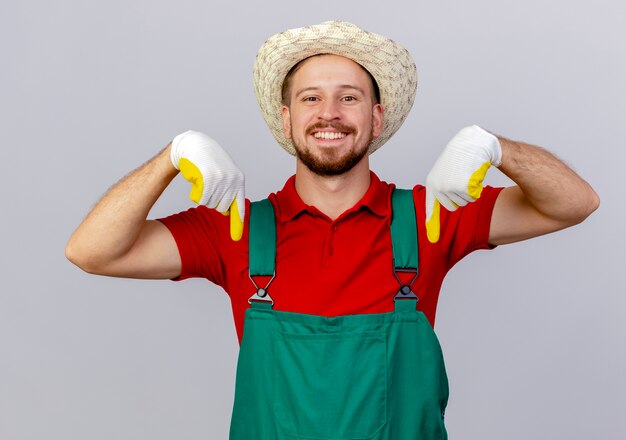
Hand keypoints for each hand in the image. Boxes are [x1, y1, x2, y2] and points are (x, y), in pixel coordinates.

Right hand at [170, 130, 244, 240]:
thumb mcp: (222, 176)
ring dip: (202, 195)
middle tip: (207, 186)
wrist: (194, 145)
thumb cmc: (208, 162)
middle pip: (220, 208)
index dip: (237, 223)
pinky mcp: (209, 177)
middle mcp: (233, 180)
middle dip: (211, 201)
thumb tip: (225, 213)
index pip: (238, 206)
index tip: (236, 239)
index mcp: (239, 181)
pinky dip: (195, 193)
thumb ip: (226, 193)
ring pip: (209, 203)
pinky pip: (200, 198)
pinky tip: (195, 178)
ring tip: (202, 179)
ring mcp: (222, 179)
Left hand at [425, 125, 501, 242]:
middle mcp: (438, 186)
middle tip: (463, 181)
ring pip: (465, 202)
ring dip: (470, 191)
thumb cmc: (460, 157)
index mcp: (432, 183)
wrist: (472, 143)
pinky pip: (473, 196)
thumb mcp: (446, 171)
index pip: (431, 207)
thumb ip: (442, 187)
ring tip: (468, 174)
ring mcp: (450, 187)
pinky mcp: (462, 186)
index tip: (432, 240)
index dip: (432, 223)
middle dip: (461, 198)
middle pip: (453, 207)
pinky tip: (474, 174)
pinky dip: (477, 188)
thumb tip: (447, 205)